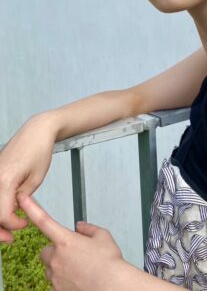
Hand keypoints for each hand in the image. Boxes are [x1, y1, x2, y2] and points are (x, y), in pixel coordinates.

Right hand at [0, 114, 56, 242]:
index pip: (2, 214)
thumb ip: (22, 199)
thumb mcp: (36, 179)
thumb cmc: (39, 151)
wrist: (36, 131)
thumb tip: (12, 214)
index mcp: (4, 180)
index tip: (24, 225)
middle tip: (10, 238)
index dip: (13, 225)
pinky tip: (8, 209)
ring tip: (9, 226)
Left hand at [16, 192, 124, 290]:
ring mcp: (55, 276)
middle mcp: (57, 258)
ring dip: (60, 265)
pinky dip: (64, 279)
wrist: (111, 287)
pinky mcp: (56, 290)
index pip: (44, 220)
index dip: (31, 208)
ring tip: (80, 267)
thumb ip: (89, 229)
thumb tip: (81, 227)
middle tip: (72, 252)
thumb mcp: (103, 236)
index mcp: (67, 241)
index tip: (23, 199)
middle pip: (47, 250)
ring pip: (51, 267)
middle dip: (56, 250)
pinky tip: (79, 278)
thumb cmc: (109, 264)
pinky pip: (56, 282)